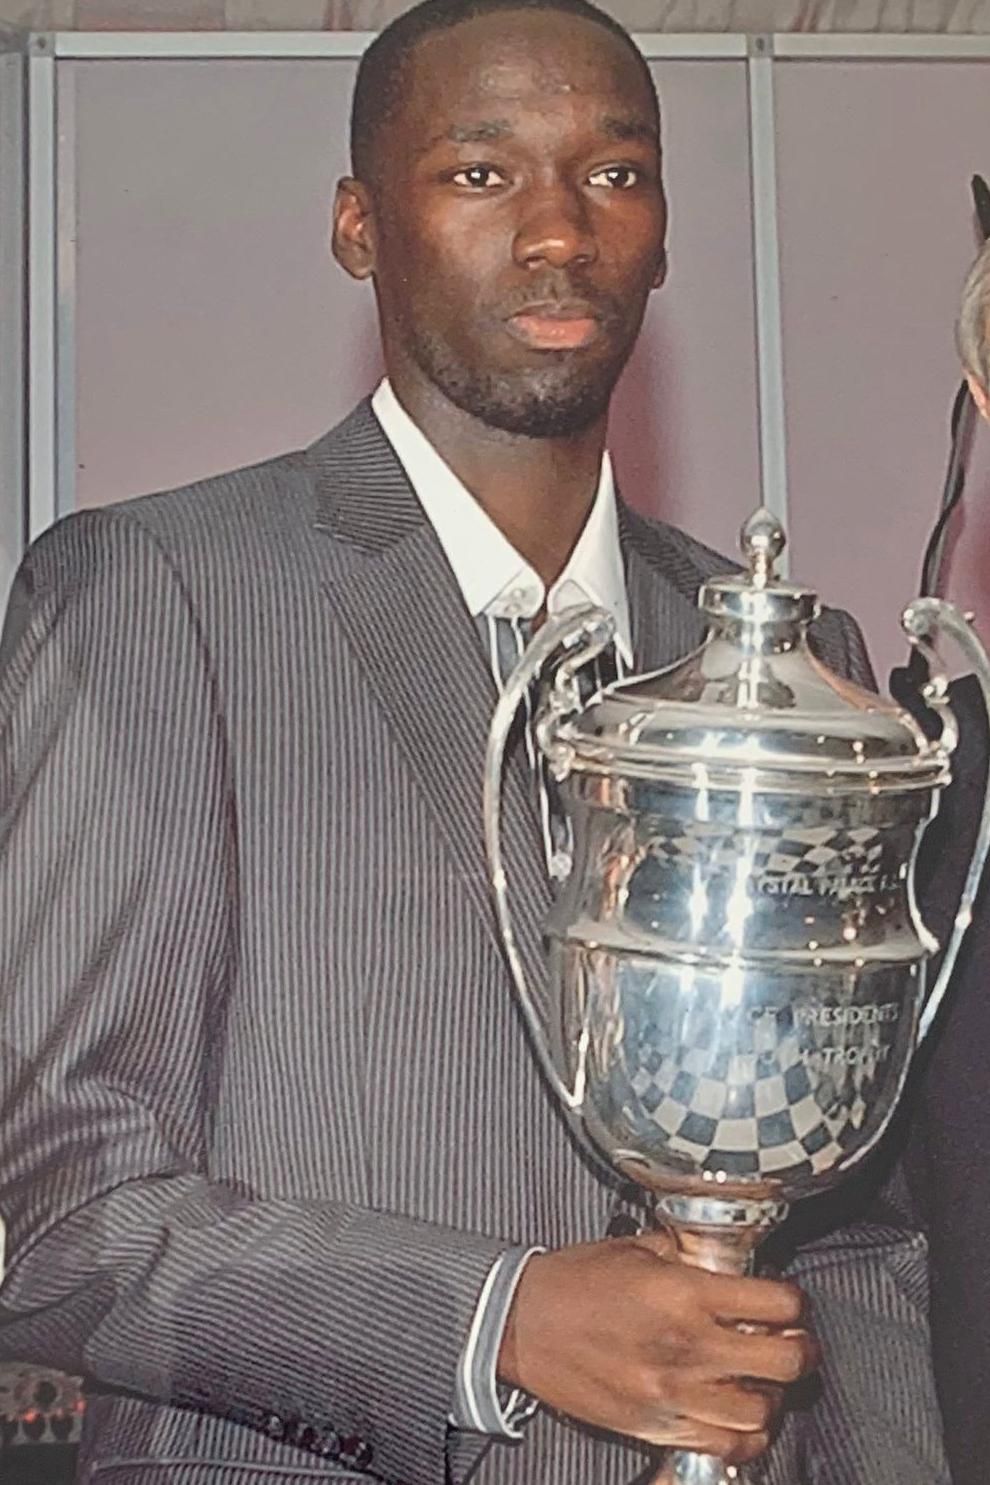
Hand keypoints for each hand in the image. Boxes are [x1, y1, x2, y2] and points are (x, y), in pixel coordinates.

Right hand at [497, 1229, 818, 1464]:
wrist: (521, 1324)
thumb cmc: (574, 1281)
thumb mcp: (633, 1248)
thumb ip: (683, 1254)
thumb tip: (719, 1260)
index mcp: (684, 1293)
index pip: (777, 1304)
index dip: (793, 1303)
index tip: (787, 1303)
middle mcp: (687, 1346)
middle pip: (785, 1363)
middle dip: (801, 1352)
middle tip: (793, 1343)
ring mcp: (673, 1393)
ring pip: (761, 1413)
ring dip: (770, 1396)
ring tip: (760, 1381)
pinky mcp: (655, 1426)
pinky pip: (723, 1445)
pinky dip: (742, 1435)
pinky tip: (735, 1415)